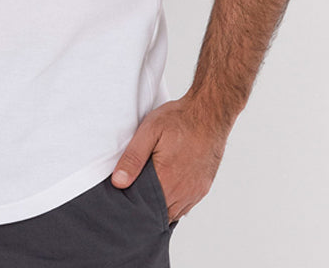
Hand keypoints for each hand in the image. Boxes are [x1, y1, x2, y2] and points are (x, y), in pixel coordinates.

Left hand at [110, 96, 227, 222]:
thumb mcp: (150, 131)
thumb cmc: (179, 119)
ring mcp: (195, 191)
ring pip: (174, 212)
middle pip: (160, 214)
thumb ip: (133, 158)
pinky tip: (166, 190)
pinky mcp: (203, 186)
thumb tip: (118, 182)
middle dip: (147, 209)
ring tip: (149, 194)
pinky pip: (186, 205)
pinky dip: (175, 202)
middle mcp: (183, 191)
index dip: (135, 208)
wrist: (209, 113)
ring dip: (161, 207)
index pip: (146, 210)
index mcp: (167, 179)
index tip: (126, 201)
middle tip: (134, 197)